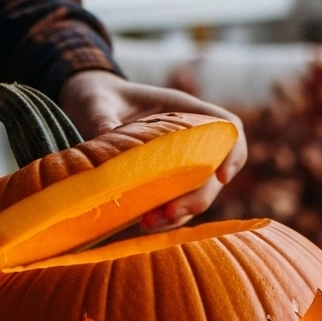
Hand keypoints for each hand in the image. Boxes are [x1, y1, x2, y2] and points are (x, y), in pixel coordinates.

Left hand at [58, 69, 245, 228]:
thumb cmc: (97, 96)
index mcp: (184, 110)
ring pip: (195, 194)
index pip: (228, 128)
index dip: (234, 152)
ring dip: (180, 213)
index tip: (222, 177)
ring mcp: (177, 163)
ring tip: (149, 223)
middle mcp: (188, 139)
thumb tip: (105, 146)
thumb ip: (103, 121)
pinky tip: (142, 222)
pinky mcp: (161, 183)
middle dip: (199, 197)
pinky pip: (174, 203)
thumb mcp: (97, 103)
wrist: (86, 105)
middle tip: (171, 213)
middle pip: (214, 172)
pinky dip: (163, 218)